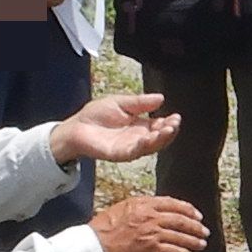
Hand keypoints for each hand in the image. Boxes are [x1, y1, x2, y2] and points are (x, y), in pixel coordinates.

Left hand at [54, 91, 181, 167]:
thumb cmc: (96, 114)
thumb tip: (161, 98)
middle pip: (159, 138)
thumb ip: (140, 102)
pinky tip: (148, 138)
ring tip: (168, 130)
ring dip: (161, 139)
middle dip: (169, 131)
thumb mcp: (121, 102)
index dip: (169, 122)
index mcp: (140, 125)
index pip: (160, 126)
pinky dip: (143, 146)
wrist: (76, 126)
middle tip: (174, 123)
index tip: (176, 116)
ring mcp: (130, 147)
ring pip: (150, 147)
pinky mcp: (119, 154)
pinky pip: (134, 152)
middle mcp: (138, 138)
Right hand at [90, 192, 208, 251]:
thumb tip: (154, 212)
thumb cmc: (102, 229)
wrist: (94, 246)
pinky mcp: (151, 249)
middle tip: (204, 231)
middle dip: (195, 226)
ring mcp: (152, 232)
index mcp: (142, 203)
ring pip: (180, 236)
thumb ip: (140, 208)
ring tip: (201, 244)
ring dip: (193, 241)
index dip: (187, 209)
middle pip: (180, 219)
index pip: (172, 203)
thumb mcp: (121, 209)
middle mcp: (150, 216)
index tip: (196, 215)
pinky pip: (174, 251)